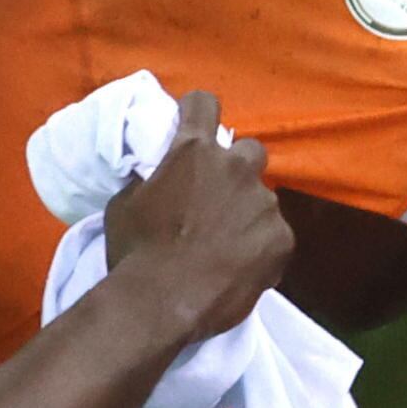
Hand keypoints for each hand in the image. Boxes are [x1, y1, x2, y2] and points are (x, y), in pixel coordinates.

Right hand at [104, 91, 288, 343]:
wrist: (162, 304)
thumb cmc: (136, 252)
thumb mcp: (124, 205)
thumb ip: (148, 180)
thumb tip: (154, 177)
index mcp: (194, 152)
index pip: (204, 103)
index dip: (197, 111)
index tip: (193, 122)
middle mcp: (236, 168)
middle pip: (249, 150)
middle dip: (236, 168)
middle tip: (216, 198)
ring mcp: (263, 203)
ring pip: (262, 198)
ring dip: (247, 213)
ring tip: (227, 245)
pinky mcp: (282, 238)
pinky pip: (274, 235)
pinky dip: (261, 248)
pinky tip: (240, 269)